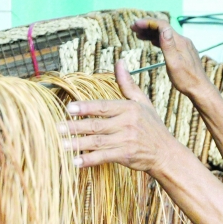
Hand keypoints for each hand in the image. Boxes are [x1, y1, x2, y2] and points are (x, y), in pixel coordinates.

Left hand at [58, 60, 183, 173]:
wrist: (165, 153)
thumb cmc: (152, 127)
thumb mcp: (143, 102)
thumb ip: (127, 84)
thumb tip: (120, 62)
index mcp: (129, 108)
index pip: (103, 106)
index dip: (85, 107)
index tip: (69, 108)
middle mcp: (127, 123)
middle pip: (96, 125)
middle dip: (75, 127)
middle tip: (57, 127)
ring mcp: (126, 141)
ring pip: (97, 141)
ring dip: (77, 144)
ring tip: (61, 144)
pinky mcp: (125, 156)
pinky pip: (104, 157)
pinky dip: (89, 160)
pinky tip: (75, 161)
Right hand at [131, 17, 209, 97]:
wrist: (199, 88)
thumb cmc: (186, 79)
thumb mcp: (174, 64)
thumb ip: (168, 46)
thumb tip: (163, 29)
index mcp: (179, 42)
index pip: (162, 25)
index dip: (148, 23)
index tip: (135, 24)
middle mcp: (182, 41)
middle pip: (163, 28)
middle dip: (147, 26)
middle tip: (133, 27)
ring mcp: (183, 46)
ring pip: (165, 34)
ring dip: (151, 32)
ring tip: (138, 34)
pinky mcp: (183, 51)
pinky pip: (169, 41)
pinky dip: (158, 39)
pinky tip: (152, 42)